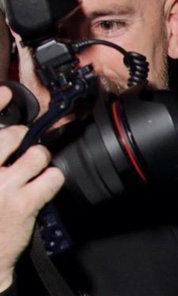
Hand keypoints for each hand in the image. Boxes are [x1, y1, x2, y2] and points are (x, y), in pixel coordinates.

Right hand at [0, 94, 63, 291]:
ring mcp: (2, 185)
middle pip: (10, 135)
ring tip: (37, 167)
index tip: (5, 92)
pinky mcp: (24, 203)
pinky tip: (47, 184)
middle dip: (22, 137)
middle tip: (25, 148)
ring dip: (41, 159)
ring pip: (35, 155)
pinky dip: (53, 179)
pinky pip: (51, 178)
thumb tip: (10, 134)